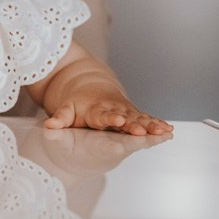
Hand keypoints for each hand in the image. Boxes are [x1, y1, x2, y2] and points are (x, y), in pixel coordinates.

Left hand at [43, 94, 172, 136]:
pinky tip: (169, 130)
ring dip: (151, 124)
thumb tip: (49, 125)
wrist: (91, 87)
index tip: (119, 119)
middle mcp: (114, 109)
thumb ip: (60, 118)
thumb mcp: (65, 109)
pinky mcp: (134, 114)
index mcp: (96, 110)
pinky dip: (157, 124)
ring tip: (164, 131)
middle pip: (126, 117)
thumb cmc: (77, 103)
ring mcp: (126, 111)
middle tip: (145, 130)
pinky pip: (146, 119)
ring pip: (139, 118)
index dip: (111, 117)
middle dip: (136, 124)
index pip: (104, 115)